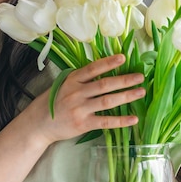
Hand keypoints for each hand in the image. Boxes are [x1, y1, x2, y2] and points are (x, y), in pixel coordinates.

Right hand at [28, 54, 144, 144]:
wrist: (39, 123)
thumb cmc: (54, 101)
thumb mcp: (64, 84)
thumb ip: (82, 79)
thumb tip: (104, 69)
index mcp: (73, 80)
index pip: (93, 69)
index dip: (108, 63)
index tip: (123, 57)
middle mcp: (77, 93)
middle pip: (104, 85)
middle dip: (124, 80)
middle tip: (140, 76)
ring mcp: (80, 109)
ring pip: (107, 101)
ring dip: (126, 96)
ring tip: (141, 92)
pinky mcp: (83, 124)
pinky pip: (106, 122)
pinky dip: (121, 121)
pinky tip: (134, 119)